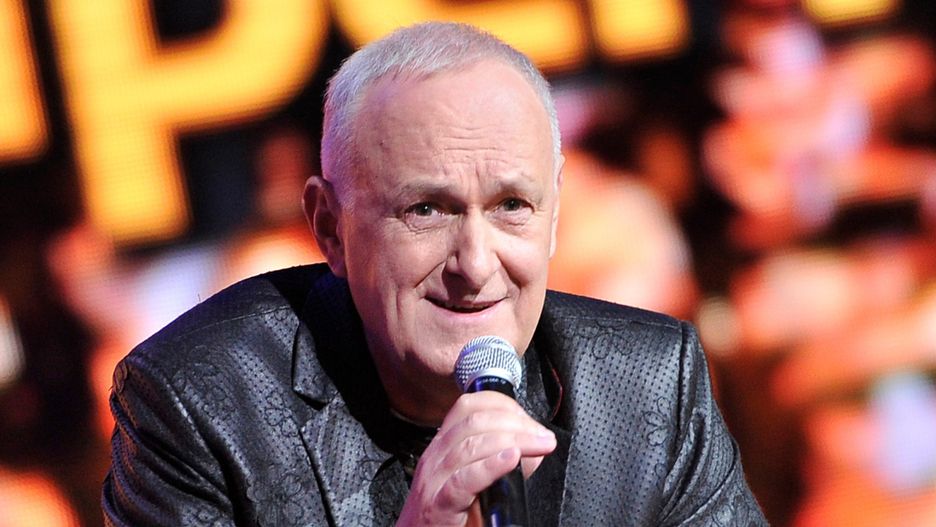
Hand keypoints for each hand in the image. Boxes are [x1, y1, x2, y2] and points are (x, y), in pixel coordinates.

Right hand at [396, 391, 556, 525]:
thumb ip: (497, 461)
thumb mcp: (471, 481)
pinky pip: (464, 480)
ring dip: (514, 440)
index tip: (529, 419)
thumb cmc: (446, 516)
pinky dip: (490, 466)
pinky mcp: (439, 506)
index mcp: (442, 447)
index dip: (503, 405)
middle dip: (516, 423)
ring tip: (540, 445)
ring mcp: (434, 481)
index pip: (468, 406)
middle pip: (474, 422)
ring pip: (472, 445)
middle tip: (543, 436)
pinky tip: (511, 460)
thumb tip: (533, 448)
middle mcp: (435, 458)